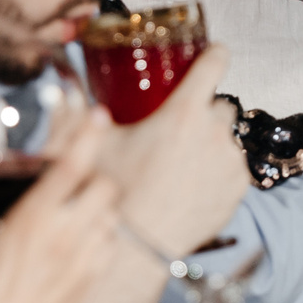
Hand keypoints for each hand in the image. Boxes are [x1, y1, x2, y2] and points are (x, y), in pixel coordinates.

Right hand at [0, 113, 122, 302]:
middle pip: (105, 186)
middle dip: (96, 179)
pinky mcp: (92, 278)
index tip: (98, 117)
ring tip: (79, 216)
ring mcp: (83, 256)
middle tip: (80, 184)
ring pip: (112, 214)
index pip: (72, 164)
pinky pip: (111, 245)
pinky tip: (83, 244)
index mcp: (33, 218)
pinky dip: (102, 238)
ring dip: (100, 209)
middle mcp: (65, 233)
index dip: (88, 135)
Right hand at [94, 46, 252, 257]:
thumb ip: (76, 116)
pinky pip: (234, 168)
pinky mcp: (238, 188)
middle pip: (220, 105)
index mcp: (184, 113)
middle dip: (204, 112)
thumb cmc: (115, 196)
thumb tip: (64, 93)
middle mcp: (214, 133)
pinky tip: (194, 183)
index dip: (214, 54)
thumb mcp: (95, 149)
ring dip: (212, 143)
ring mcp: (230, 161)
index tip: (213, 53)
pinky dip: (220, 171)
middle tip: (179, 130)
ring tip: (182, 164)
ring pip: (228, 138)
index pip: (215, 63)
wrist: (138, 248)